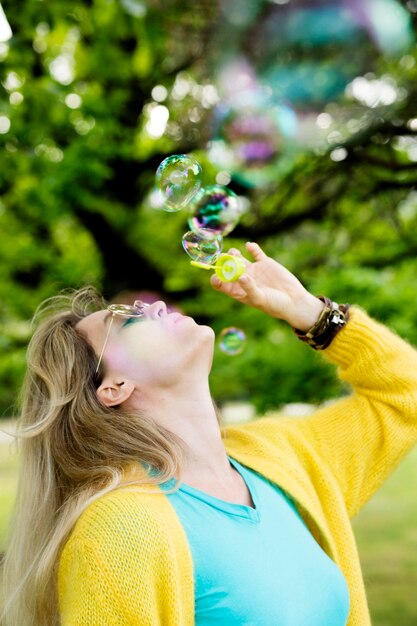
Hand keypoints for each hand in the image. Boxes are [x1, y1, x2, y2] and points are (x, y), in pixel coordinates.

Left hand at [210, 242, 324, 330]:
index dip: (217, 278)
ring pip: (238, 258)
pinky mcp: (265, 263)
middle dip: (224, 262)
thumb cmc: (275, 305)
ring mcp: (253, 270)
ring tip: (235, 254)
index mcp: (238, 291)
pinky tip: (249, 246)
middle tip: (224, 258)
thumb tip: (241, 276)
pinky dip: (252, 247)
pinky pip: (255, 252)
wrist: (294, 301)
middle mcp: (243, 279)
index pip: (221, 284)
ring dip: (234, 253)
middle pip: (227, 268)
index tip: (217, 275)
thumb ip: (249, 289)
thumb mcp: (260, 300)